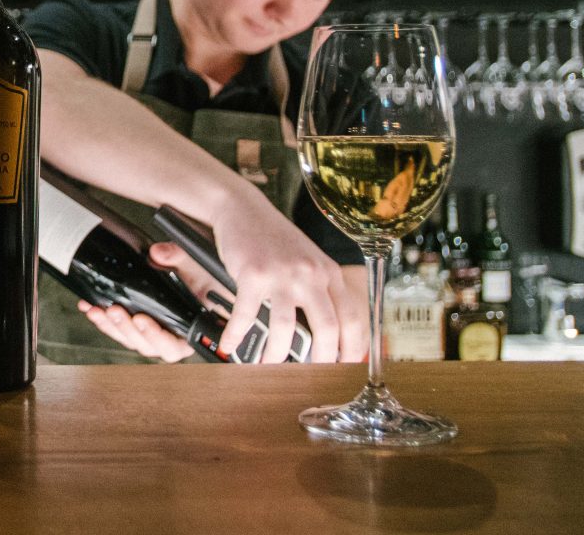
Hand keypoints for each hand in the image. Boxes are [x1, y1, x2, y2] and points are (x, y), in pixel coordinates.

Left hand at [76, 242, 228, 361]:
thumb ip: (179, 259)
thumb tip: (158, 253)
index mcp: (186, 333)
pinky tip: (91, 307)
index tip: (141, 319)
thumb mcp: (195, 267)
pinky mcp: (134, 327)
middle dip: (126, 328)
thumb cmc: (199, 280)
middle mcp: (167, 338)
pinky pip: (117, 329)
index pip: (172, 347)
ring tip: (98, 310)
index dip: (155, 336)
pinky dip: (102, 320)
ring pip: (127, 338)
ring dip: (110, 326)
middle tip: (115, 310)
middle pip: (145, 345)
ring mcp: (148, 334)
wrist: (189, 277)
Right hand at [208, 186, 367, 364]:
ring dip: (276, 353)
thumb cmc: (272, 237)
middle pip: (328, 328)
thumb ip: (319, 288)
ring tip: (267, 365)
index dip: (352, 348)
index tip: (344, 367)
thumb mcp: (307, 259)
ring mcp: (282, 274)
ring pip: (287, 327)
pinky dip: (236, 334)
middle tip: (309, 376)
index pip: (353, 318)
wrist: (242, 208)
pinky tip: (230, 344)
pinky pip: (247, 315)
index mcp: (328, 272)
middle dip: (320, 360)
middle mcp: (310, 274)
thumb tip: (323, 332)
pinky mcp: (253, 275)